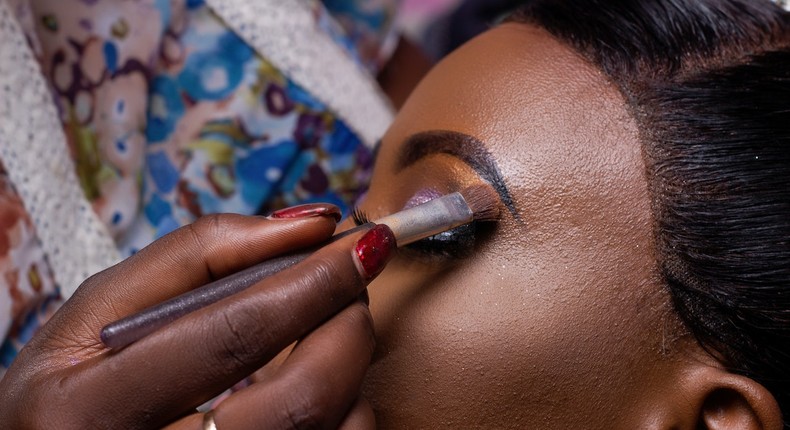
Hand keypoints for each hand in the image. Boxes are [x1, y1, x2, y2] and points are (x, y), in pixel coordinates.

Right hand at [0, 206, 394, 428]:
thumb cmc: (77, 379)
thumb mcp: (105, 304)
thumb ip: (202, 252)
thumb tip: (311, 224)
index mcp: (92, 409)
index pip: (235, 336)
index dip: (313, 283)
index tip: (360, 244)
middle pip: (299, 400)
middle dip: (347, 325)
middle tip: (354, 283)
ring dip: (351, 368)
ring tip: (331, 326)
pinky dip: (346, 409)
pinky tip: (318, 382)